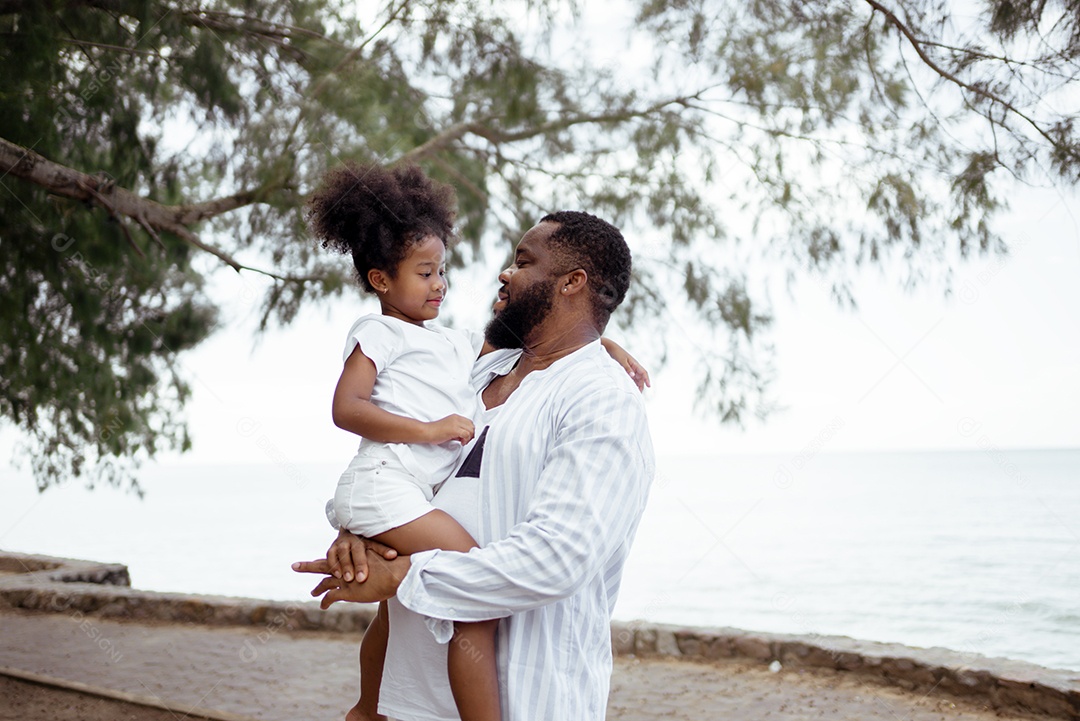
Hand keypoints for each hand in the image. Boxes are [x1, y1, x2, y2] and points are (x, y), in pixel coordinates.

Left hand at [293, 550, 409, 608]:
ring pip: (324, 582)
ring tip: (311, 592)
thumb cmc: (396, 567)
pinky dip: (325, 601)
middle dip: (308, 566)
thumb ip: (381, 562)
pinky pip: (330, 597)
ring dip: (317, 588)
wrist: (396, 574)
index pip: (338, 557)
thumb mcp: (385, 561)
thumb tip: (389, 562)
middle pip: (323, 564)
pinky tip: (322, 606)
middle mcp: (347, 566)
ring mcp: (345, 579)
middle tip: (295, 566)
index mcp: (354, 558)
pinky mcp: (347, 592)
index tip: (322, 559)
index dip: (330, 558)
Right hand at [326, 528, 397, 581]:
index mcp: (362, 539)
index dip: (361, 564)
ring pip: (336, 553)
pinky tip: (336, 575)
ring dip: (338, 565)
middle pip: (347, 551)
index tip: (362, 578)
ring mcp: (340, 543)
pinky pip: (329, 555)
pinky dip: (332, 564)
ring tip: (342, 578)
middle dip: (349, 566)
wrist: (355, 532)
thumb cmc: (368, 544)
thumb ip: (383, 551)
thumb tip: (394, 555)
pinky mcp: (332, 548)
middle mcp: (350, 540)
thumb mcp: (376, 546)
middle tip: (351, 579)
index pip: (361, 551)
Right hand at [425, 414, 474, 443]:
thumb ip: (457, 430)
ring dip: (468, 437)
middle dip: (471, 434)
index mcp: (455, 417)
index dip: (470, 430)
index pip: (469, 422)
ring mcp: (455, 423)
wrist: (427, 431)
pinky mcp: (454, 429)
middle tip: (466, 440)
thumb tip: (464, 436)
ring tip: (462, 441)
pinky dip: (466, 440)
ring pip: (470, 430)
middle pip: (471, 425)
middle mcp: (456, 418)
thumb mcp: (449, 427)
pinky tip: (461, 442)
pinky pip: (466, 434)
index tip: (467, 436)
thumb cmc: (435, 431)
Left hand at [619, 353, 650, 391]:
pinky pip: (631, 378)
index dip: (647, 379)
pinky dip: (631, 383)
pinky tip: (629, 388)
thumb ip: (627, 368)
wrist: (611, 348)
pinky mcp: (626, 370)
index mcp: (635, 364)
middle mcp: (634, 367)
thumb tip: (633, 376)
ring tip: (634, 393)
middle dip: (641, 385)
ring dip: (636, 385)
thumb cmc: (617, 353)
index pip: (644, 372)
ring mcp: (631, 369)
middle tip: (639, 394)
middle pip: (640, 378)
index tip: (649, 386)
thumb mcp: (622, 361)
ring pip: (636, 378)